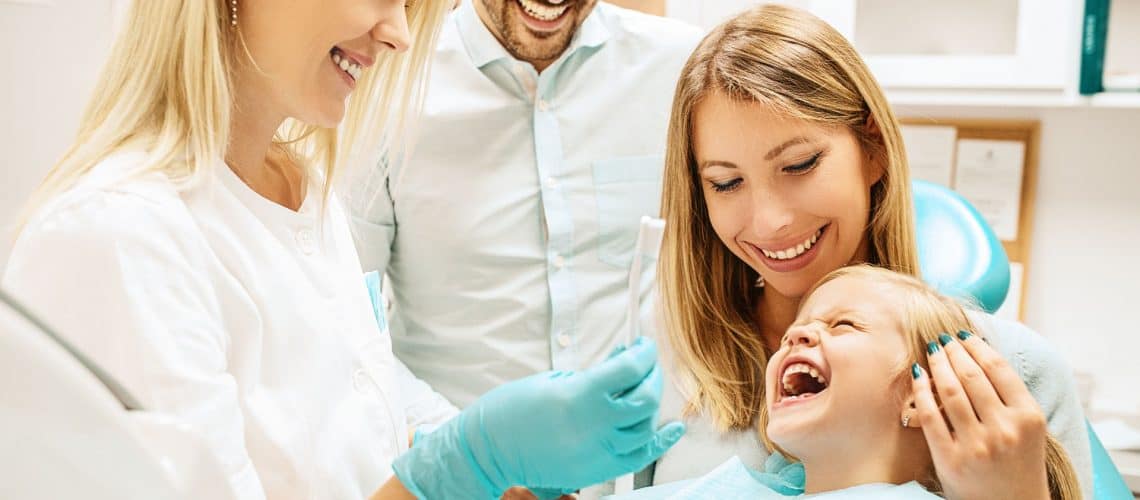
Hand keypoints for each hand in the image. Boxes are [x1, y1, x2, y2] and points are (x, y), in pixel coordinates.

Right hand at [392, 337, 684, 498]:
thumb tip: (625, 358)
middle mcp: (596, 426)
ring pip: (646, 425)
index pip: (630, 368)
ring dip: (650, 403)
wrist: (491, 450)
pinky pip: (641, 457)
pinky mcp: (599, 470)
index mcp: (581, 397)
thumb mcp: (555, 379)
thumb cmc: (515, 409)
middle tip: (644, 363)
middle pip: (645, 397)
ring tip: (641, 388)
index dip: (643, 352)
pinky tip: (675, 426)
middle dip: (650, 374)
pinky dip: (662, 441)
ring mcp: (599, 452)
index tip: (642, 344)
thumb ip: (595, 372)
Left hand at [912, 331, 1049, 499]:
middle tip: (942, 340)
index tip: (963, 335)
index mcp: (1029, 417)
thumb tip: (980, 352)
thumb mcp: (1029, 429)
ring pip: (950, 392)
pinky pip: (930, 416)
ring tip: (931, 352)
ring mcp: (977, 445)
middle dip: (953, 351)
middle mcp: (1004, 429)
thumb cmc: (1019, 463)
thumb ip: (1012, 396)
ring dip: (937, 365)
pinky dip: (922, 391)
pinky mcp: (951, 459)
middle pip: (971, 376)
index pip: (998, 369)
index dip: (977, 346)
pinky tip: (918, 376)